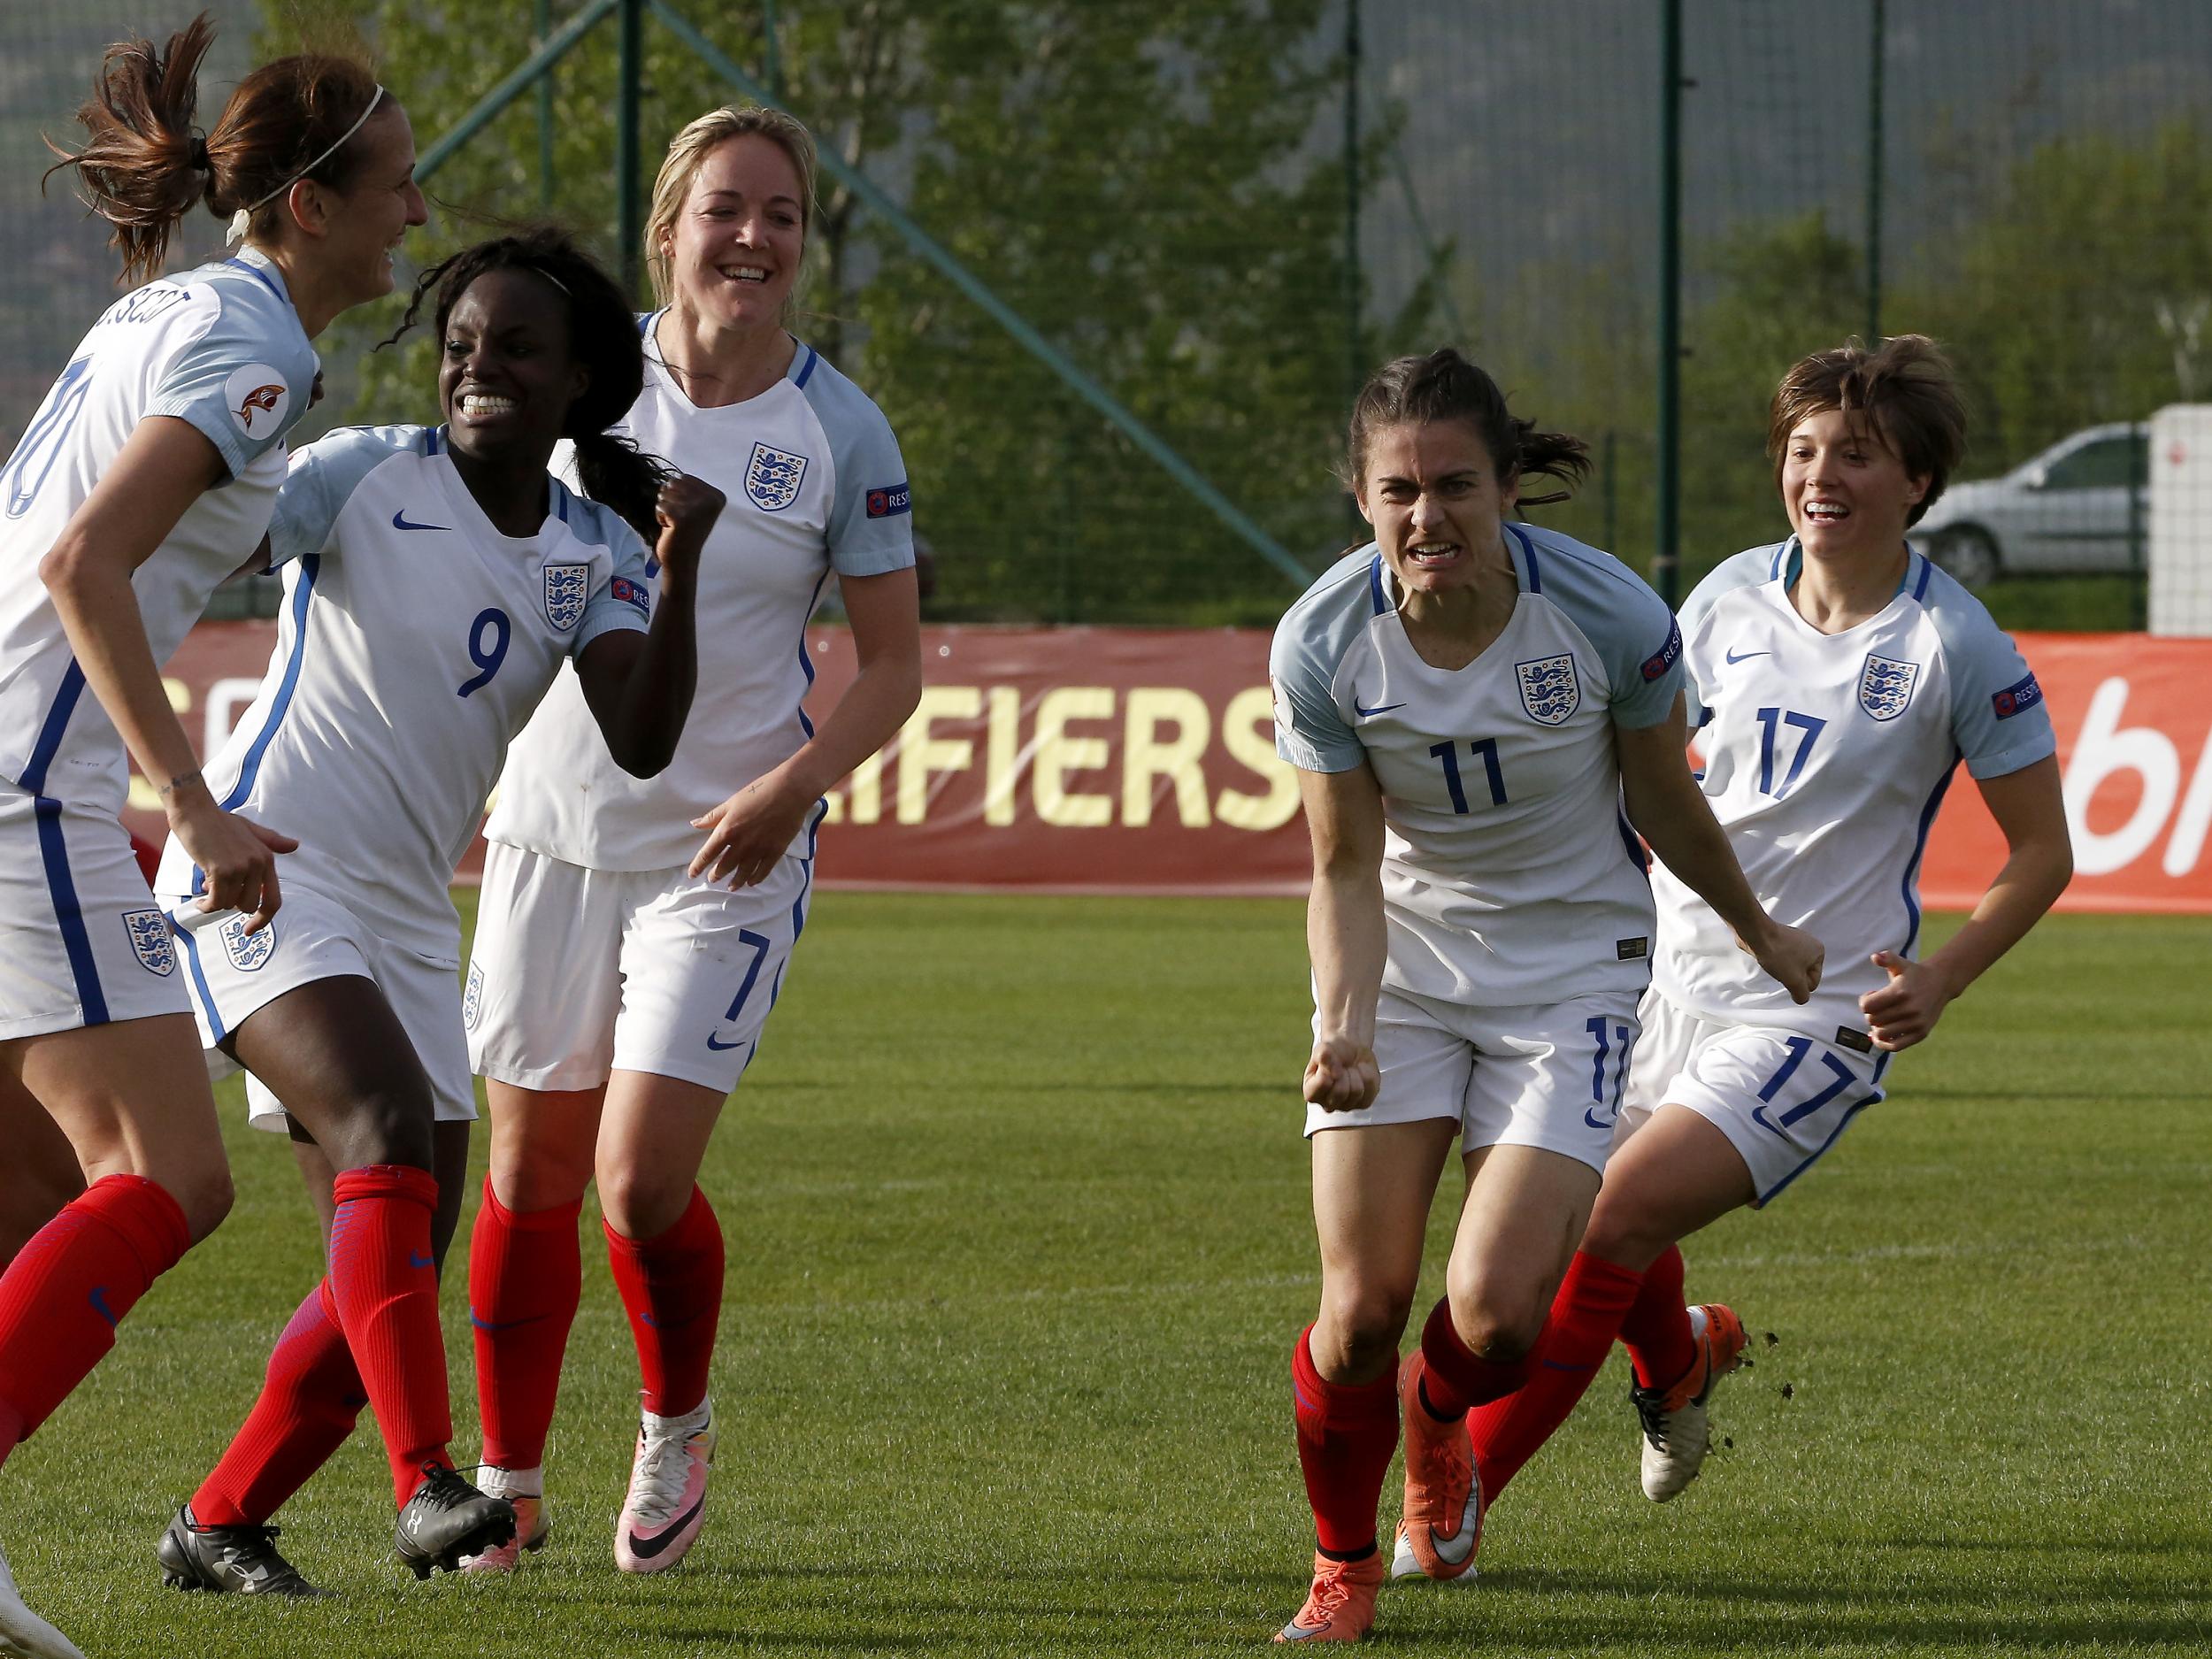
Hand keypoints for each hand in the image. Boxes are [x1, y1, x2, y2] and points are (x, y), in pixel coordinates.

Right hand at [170, 789, 295, 930]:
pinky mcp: (221, 870)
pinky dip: (206, 904)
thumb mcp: (251, 830)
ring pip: (229, 904)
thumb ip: (272, 841)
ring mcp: (240, 868)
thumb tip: (295, 845)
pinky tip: (199, 899)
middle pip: (249, 906)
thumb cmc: (220, 821)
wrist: (196, 811)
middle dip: (231, 904)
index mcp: (267, 858)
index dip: (264, 919)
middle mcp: (258, 865)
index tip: (250, 931)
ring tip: (206, 887)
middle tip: (216, 893)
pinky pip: (215, 901)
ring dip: (215, 901)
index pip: (274, 899)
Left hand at [652, 474, 724, 594]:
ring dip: (665, 508)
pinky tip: (670, 528)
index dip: (679, 494)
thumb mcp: (695, 506)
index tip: (687, 512)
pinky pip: (659, 505)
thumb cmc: (686, 532)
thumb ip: (689, 489)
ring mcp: (697, 508)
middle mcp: (711, 500)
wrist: (683, 560)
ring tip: (675, 523)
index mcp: (717, 496)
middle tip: (679, 518)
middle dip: (670, 499)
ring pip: (665, 493)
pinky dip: (660, 517)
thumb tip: (671, 478)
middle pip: (674, 483)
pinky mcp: (681, 516)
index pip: (684, 477)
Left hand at [689, 772, 812, 885]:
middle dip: (717, 875)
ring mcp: (759, 849)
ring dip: (735, 881)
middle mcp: (741, 844)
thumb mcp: (731, 802)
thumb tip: (695, 824)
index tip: (692, 873)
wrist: (790, 791)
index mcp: (727, 830)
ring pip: (743, 872)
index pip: (708, 853)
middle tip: (713, 879)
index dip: (698, 866)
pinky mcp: (776, 851)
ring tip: (731, 887)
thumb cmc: (759, 791)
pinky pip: (764, 870)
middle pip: (725, 866)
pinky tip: (752, 882)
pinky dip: (756, 878)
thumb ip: (713, 816)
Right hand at [1304, 1034, 1378, 1112]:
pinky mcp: (1363, 1103)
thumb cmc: (1333, 1052)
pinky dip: (1368, 1074)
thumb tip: (1330, 1066)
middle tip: (1342, 1066)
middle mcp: (1327, 1105)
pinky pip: (1371, 1089)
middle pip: (1340, 1091)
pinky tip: (1360, 1073)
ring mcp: (1346, 1106)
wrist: (1351, 1051)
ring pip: (1356, 1090)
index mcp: (1311, 1093)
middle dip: (1344, 1072)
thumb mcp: (1324, 1048)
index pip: (1322, 1084)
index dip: (1330, 1068)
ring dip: (1356, 1073)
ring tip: (1351, 1069)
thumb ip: (1323, 1055)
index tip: (1332, 1060)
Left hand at [1744, 919, 1823, 1004]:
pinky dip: (1774, 961)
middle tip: (1780, 968)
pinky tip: (1768, 957)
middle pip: (1801, 975)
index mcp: (1819, 952)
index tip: (1787, 973)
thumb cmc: (1777, 954)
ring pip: (1790, 967)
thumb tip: (1801, 998)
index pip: (1812, 983)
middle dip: (1789, 976)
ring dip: (1781, 970)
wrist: (1756, 934)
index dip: (1797, 984)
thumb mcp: (1794, 981)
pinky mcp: (1780, 939)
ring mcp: (1795, 940)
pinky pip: (1780, 958)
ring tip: (1773, 962)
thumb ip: (1801, 995)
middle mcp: (1809, 943)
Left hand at [1860, 950, 1952, 1050]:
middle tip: (1879, 1006)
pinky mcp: (1921, 1034)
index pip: (1867, 1006)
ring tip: (1881, 1018)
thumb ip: (1887, 958)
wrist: (1941, 983)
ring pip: (1881, 1034)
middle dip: (1870, 1013)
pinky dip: (1883, 1044)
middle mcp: (1909, 1009)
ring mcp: (1916, 1023)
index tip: (1872, 995)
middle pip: (1872, 1020)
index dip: (1864, 1001)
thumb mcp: (1900, 964)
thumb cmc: (1914, 973)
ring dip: (1876, 1027)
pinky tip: (1878, 1036)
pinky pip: (1895, 1046)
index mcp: (1900, 993)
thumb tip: (1875, 957)